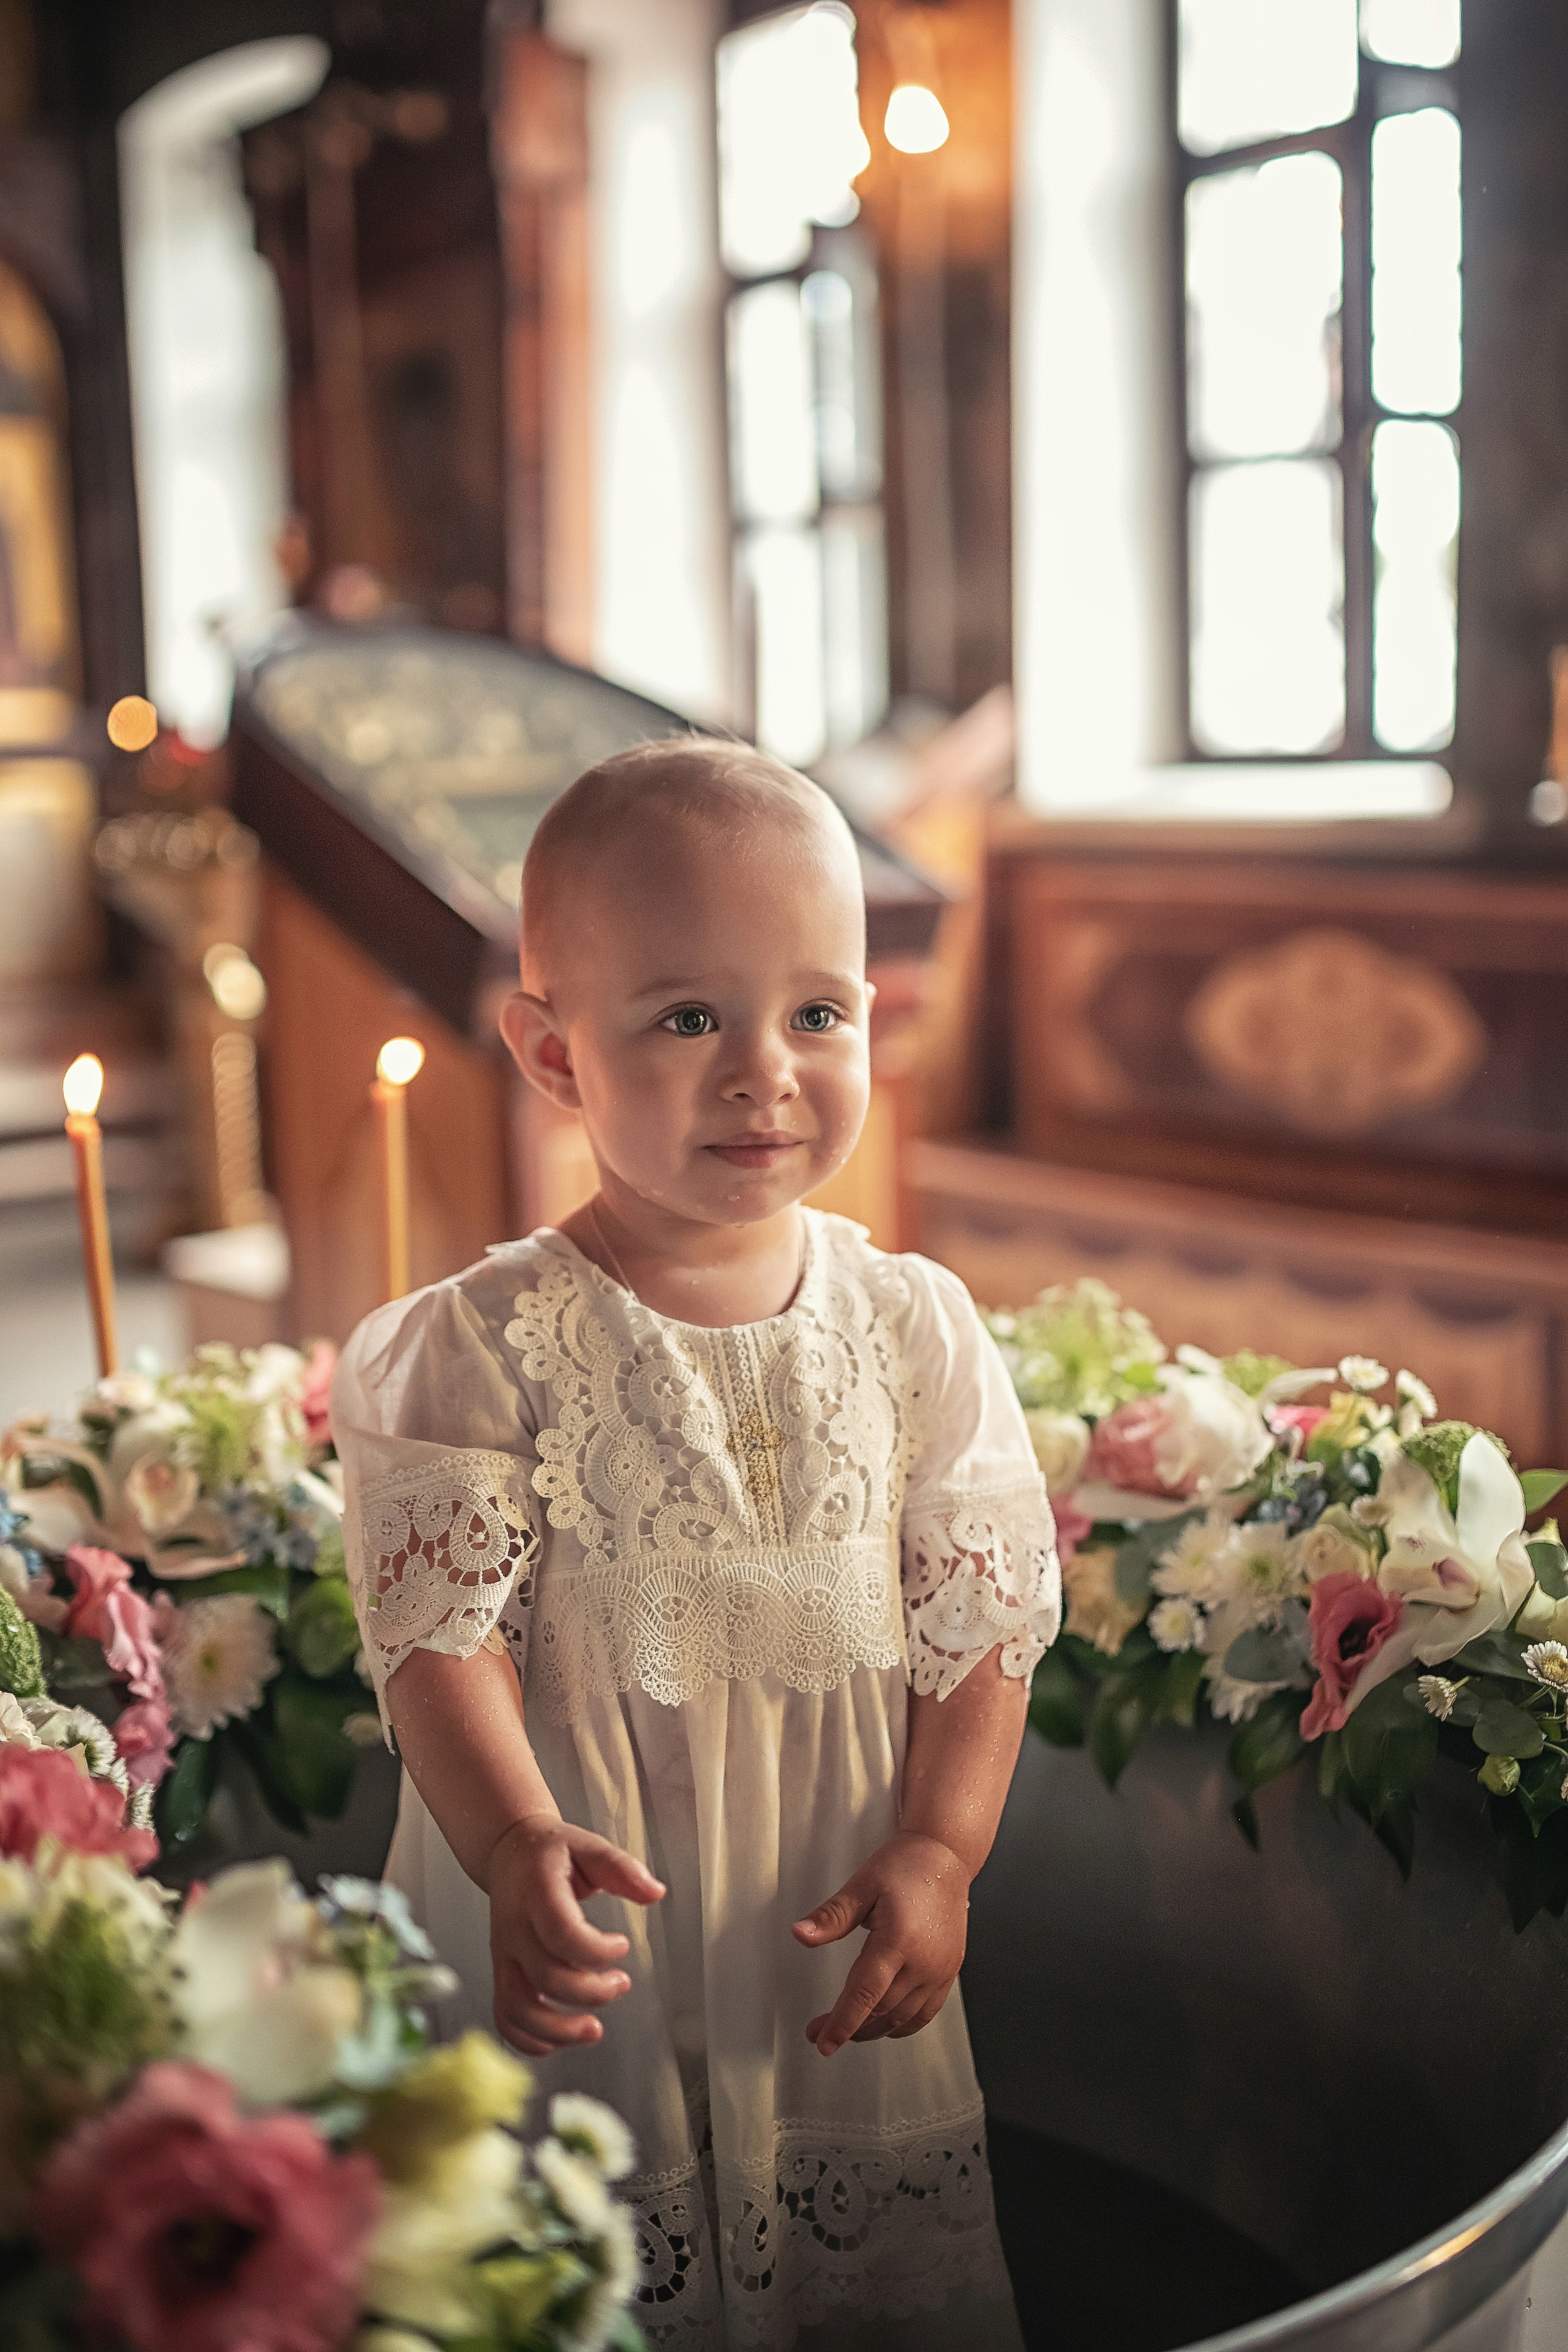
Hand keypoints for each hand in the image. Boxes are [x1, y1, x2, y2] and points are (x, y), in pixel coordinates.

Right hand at [485, 1810, 663, 2055]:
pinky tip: (559, 2039)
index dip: (597, 1951)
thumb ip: (621, 1869)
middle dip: (590, 1993)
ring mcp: (503, 1955)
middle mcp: (513, 1928)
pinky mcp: (502, 1972)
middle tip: (622, 1983)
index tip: (623, 1945)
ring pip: (518, 2008)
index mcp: (536, 1893)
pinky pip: (505, 2017)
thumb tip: (656, 1892)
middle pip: (545, 1977)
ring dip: (558, 2030)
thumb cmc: (552, 1853)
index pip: (561, 1933)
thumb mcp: (588, 1846)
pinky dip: (529, 2038)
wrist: (508, 1851)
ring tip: (594, 2030)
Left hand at [792, 1830, 969, 2057]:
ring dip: (873, 2031)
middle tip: (820, 2033)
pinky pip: (926, 2013)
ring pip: (903, 2018)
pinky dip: (903, 2026)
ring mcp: (940, 1970)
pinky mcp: (950, 1972)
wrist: (945, 1857)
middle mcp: (923, 1961)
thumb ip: (831, 1917)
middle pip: (882, 2011)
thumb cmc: (904, 1866)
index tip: (823, 2042)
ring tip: (847, 2030)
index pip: (865, 1993)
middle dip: (849, 2028)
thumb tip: (800, 1935)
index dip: (842, 2022)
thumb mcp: (861, 1886)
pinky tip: (885, 2025)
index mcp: (898, 1940)